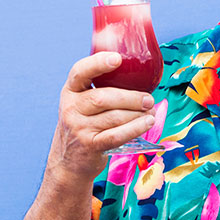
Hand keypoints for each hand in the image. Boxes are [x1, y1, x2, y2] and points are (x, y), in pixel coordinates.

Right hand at [49, 52, 155, 181]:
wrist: (68, 161)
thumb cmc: (84, 124)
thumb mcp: (82, 103)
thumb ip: (101, 88)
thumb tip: (142, 74)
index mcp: (70, 90)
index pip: (80, 71)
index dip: (98, 63)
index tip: (118, 59)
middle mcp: (71, 108)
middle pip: (103, 97)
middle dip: (131, 98)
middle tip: (149, 99)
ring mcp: (79, 128)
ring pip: (114, 117)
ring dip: (138, 114)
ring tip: (151, 112)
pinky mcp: (90, 145)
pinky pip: (117, 135)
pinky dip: (135, 128)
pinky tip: (147, 123)